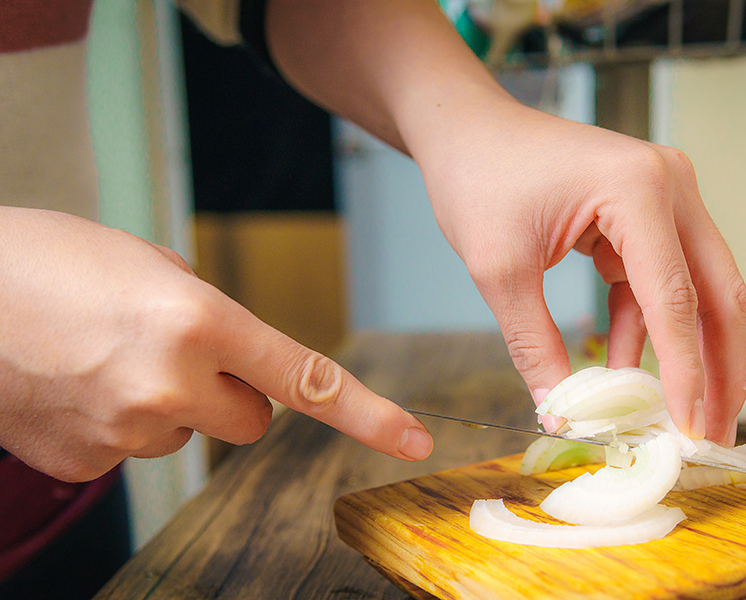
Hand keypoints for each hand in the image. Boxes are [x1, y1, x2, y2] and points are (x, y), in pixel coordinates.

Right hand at [0, 208, 431, 481]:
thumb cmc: (47, 262)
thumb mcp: (151, 264)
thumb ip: (211, 314)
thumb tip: (234, 356)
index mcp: (198, 322)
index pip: (305, 378)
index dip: (367, 414)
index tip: (411, 439)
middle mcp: (170, 386)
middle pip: (254, 418)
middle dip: (234, 392)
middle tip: (177, 351)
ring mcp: (125, 432)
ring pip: (189, 434)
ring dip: (170, 405)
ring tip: (110, 358)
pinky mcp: (87, 463)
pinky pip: (134, 450)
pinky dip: (120, 423)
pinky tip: (80, 386)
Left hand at [413, 101, 745, 444]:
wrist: (466, 130)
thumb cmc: (477, 179)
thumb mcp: (499, 270)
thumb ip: (535, 345)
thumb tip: (563, 414)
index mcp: (638, 189)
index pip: (675, 298)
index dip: (686, 372)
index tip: (692, 430)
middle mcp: (670, 185)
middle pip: (717, 292)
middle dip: (718, 369)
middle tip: (716, 434)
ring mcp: (666, 195)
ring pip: (696, 290)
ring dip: (687, 353)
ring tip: (681, 416)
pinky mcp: (647, 212)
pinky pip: (659, 281)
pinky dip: (645, 328)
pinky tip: (625, 372)